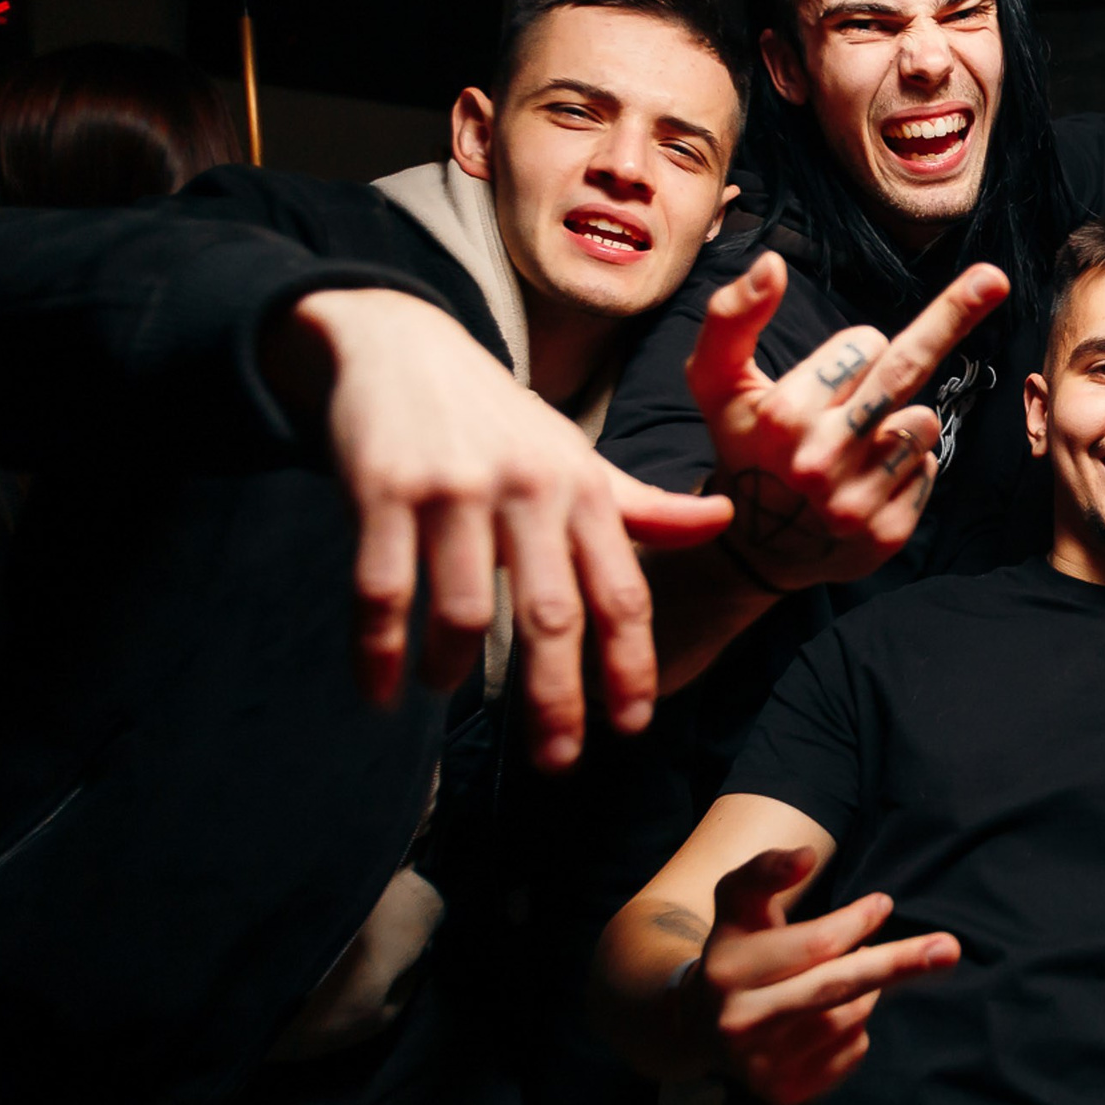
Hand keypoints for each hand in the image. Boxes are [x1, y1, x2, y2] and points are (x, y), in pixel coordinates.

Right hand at [267, 288, 731, 770]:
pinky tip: (382, 691)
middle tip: (558, 760)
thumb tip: (725, 520)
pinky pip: (381, 592)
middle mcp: (526, 490)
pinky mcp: (382, 488)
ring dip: (454, 670)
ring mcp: (453, 489)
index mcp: (581, 490)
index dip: (629, 665)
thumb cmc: (500, 421)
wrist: (401, 344)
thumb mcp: (577, 457)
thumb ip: (644, 506)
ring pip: (462, 611)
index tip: (632, 726)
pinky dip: (379, 653)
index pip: (621, 592)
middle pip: (551, 615)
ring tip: (448, 693)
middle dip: (557, 697)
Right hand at [685, 254, 1007, 591]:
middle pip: (906, 369)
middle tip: (992, 278)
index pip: (864, 344)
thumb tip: (771, 263)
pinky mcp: (887, 534)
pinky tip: (869, 483)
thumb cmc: (747, 446)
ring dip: (902, 422)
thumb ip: (731, 317)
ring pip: (923, 422)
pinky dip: (907, 467)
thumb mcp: (716, 382)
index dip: (855, 352)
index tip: (835, 373)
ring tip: (856, 448)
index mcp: (781, 416)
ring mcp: (855, 503)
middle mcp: (819, 463)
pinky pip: (929, 468)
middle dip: (953, 314)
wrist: (757, 546)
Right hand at [693, 846, 958, 1104]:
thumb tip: (806, 855)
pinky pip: (852, 1052)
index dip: (856, 922)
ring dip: (866, 990)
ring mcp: (763, 1067)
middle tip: (949, 949)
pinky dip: (856, 1026)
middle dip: (898, 964)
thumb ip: (766, 869)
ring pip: (850, 1018)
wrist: (701, 1028)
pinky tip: (831, 1013)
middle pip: (837, 990)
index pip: (813, 945)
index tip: (884, 903)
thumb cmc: (737, 949)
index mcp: (728, 972)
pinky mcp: (786, 1096)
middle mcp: (742, 1025)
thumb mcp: (739, 901)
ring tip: (845, 975)